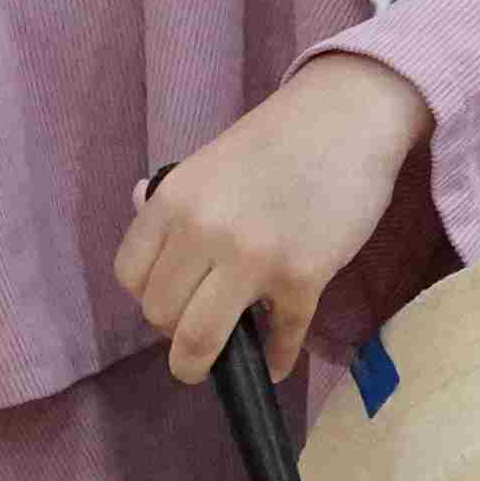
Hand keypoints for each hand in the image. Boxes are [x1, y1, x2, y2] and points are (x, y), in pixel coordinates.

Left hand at [119, 54, 430, 387]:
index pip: (130, 277)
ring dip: (202, 364)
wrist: (349, 116)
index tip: (174, 297)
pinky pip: (278, 340)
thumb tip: (136, 204)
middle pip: (161, 316)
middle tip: (201, 325)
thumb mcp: (209, 159)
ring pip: (200, 341)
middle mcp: (203, 231)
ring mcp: (253, 258)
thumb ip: (175, 196)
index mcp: (173, 200)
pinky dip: (274, 360)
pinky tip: (275, 362)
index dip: (149, 295)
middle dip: (176, 332)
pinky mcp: (302, 278)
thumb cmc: (280, 137)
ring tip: (217, 364)